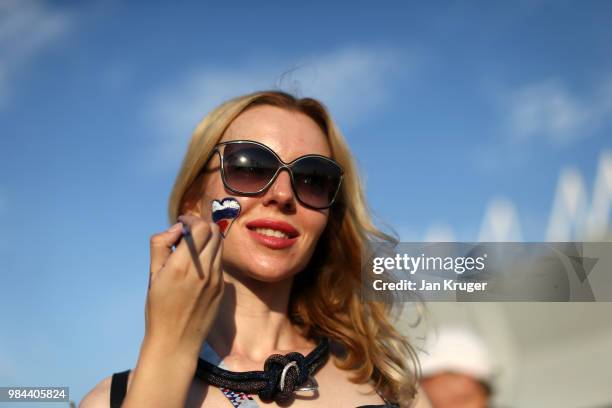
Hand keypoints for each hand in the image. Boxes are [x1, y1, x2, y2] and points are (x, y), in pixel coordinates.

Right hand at [144, 214, 223, 356]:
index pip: (200, 227)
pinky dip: (211, 257)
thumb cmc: (159, 308)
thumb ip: (161, 245)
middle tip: (188, 233)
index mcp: (182, 266)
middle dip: (201, 227)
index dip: (191, 219)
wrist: (176, 341)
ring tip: (193, 249)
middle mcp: (203, 270)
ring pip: (219, 246)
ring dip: (208, 240)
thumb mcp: (152, 275)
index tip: (181, 223)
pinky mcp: (222, 289)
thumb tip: (176, 228)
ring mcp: (216, 280)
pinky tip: (198, 267)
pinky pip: (220, 263)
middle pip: (214, 232)